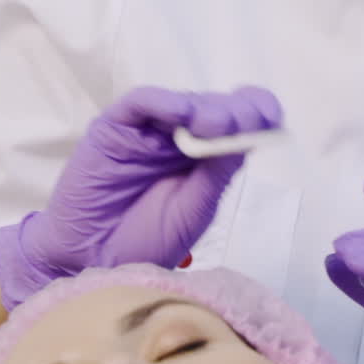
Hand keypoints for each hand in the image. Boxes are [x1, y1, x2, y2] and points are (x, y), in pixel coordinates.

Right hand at [0, 85, 281, 308]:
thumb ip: (216, 174)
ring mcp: (146, 130)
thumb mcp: (193, 211)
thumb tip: (249, 136)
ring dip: (203, 107)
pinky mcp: (113, 127)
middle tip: (245, 122)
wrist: (91, 261)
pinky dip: (161, 102)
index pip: (235, 122)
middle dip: (233, 112)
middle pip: (212, 108)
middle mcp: (177, 136)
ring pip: (180, 102)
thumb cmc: (144, 240)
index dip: (254, 112)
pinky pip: (140, 104)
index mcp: (202, 156)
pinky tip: (180, 112)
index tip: (272, 118)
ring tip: (216, 123)